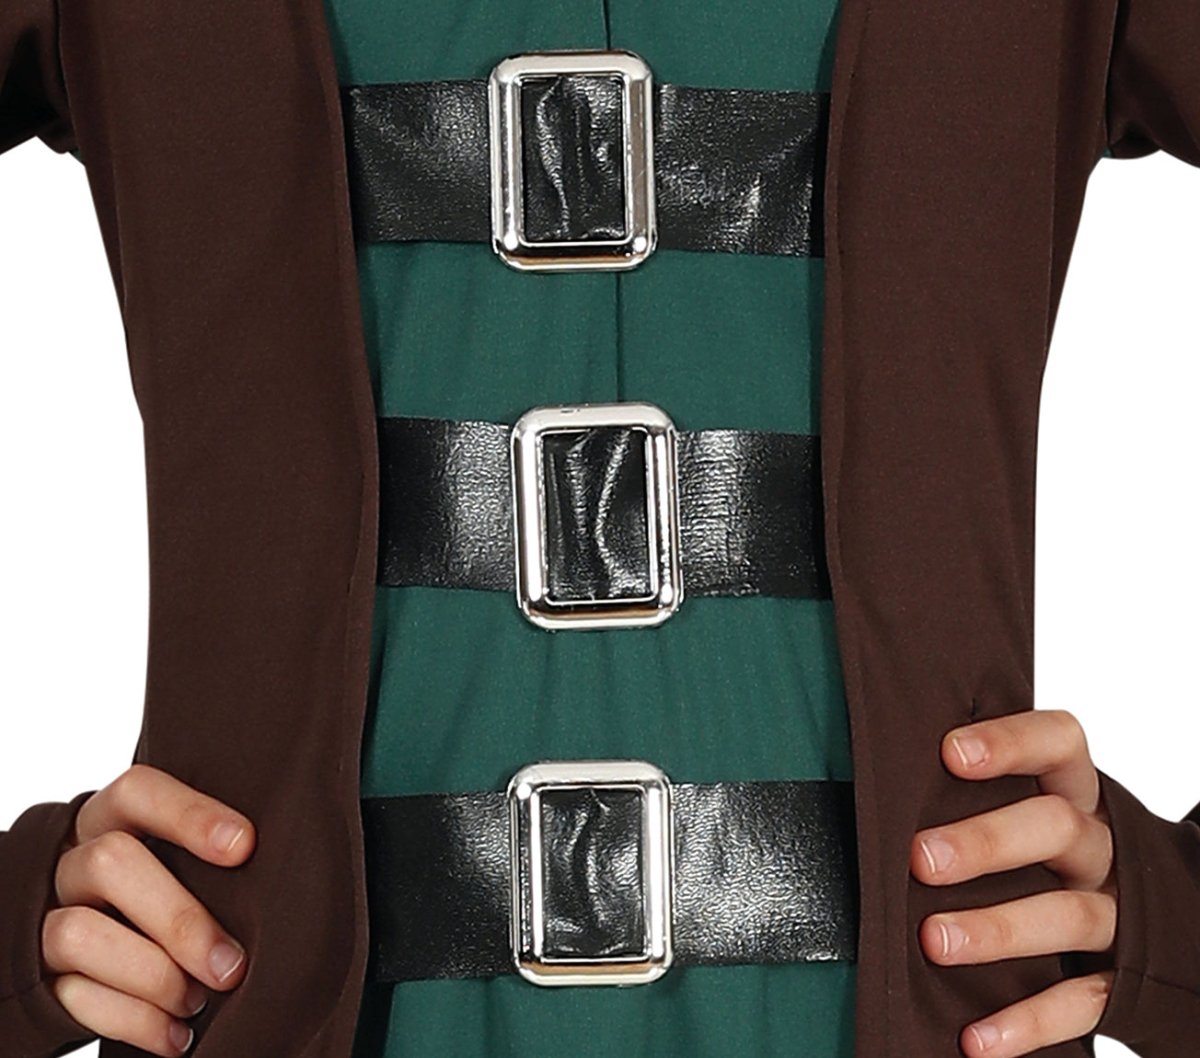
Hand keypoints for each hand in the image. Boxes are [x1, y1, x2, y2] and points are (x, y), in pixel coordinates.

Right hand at [41, 763, 255, 1056]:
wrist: (83, 942)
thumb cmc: (158, 884)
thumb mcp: (179, 857)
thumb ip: (214, 855)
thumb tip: (287, 869)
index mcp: (112, 817)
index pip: (138, 791)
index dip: (190, 814)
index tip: (245, 846)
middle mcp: (74, 859)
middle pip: (111, 863)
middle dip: (179, 919)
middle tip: (231, 966)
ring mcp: (49, 915)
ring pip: (79, 933)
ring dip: (151, 975)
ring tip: (198, 1000)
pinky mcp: (42, 975)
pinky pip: (74, 995)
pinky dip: (132, 1021)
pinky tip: (176, 1034)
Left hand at [910, 709, 1116, 1056]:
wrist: (1147, 916)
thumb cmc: (1039, 846)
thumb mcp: (1019, 804)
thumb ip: (963, 790)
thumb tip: (866, 784)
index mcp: (1074, 790)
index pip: (1057, 743)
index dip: (1010, 741)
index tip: (950, 753)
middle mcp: (1099, 844)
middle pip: (1057, 827)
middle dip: (987, 842)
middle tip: (921, 859)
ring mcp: (1117, 909)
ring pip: (1068, 913)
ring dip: (999, 929)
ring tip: (934, 943)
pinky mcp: (1122, 976)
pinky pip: (1083, 1000)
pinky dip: (1029, 1021)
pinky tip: (976, 1038)